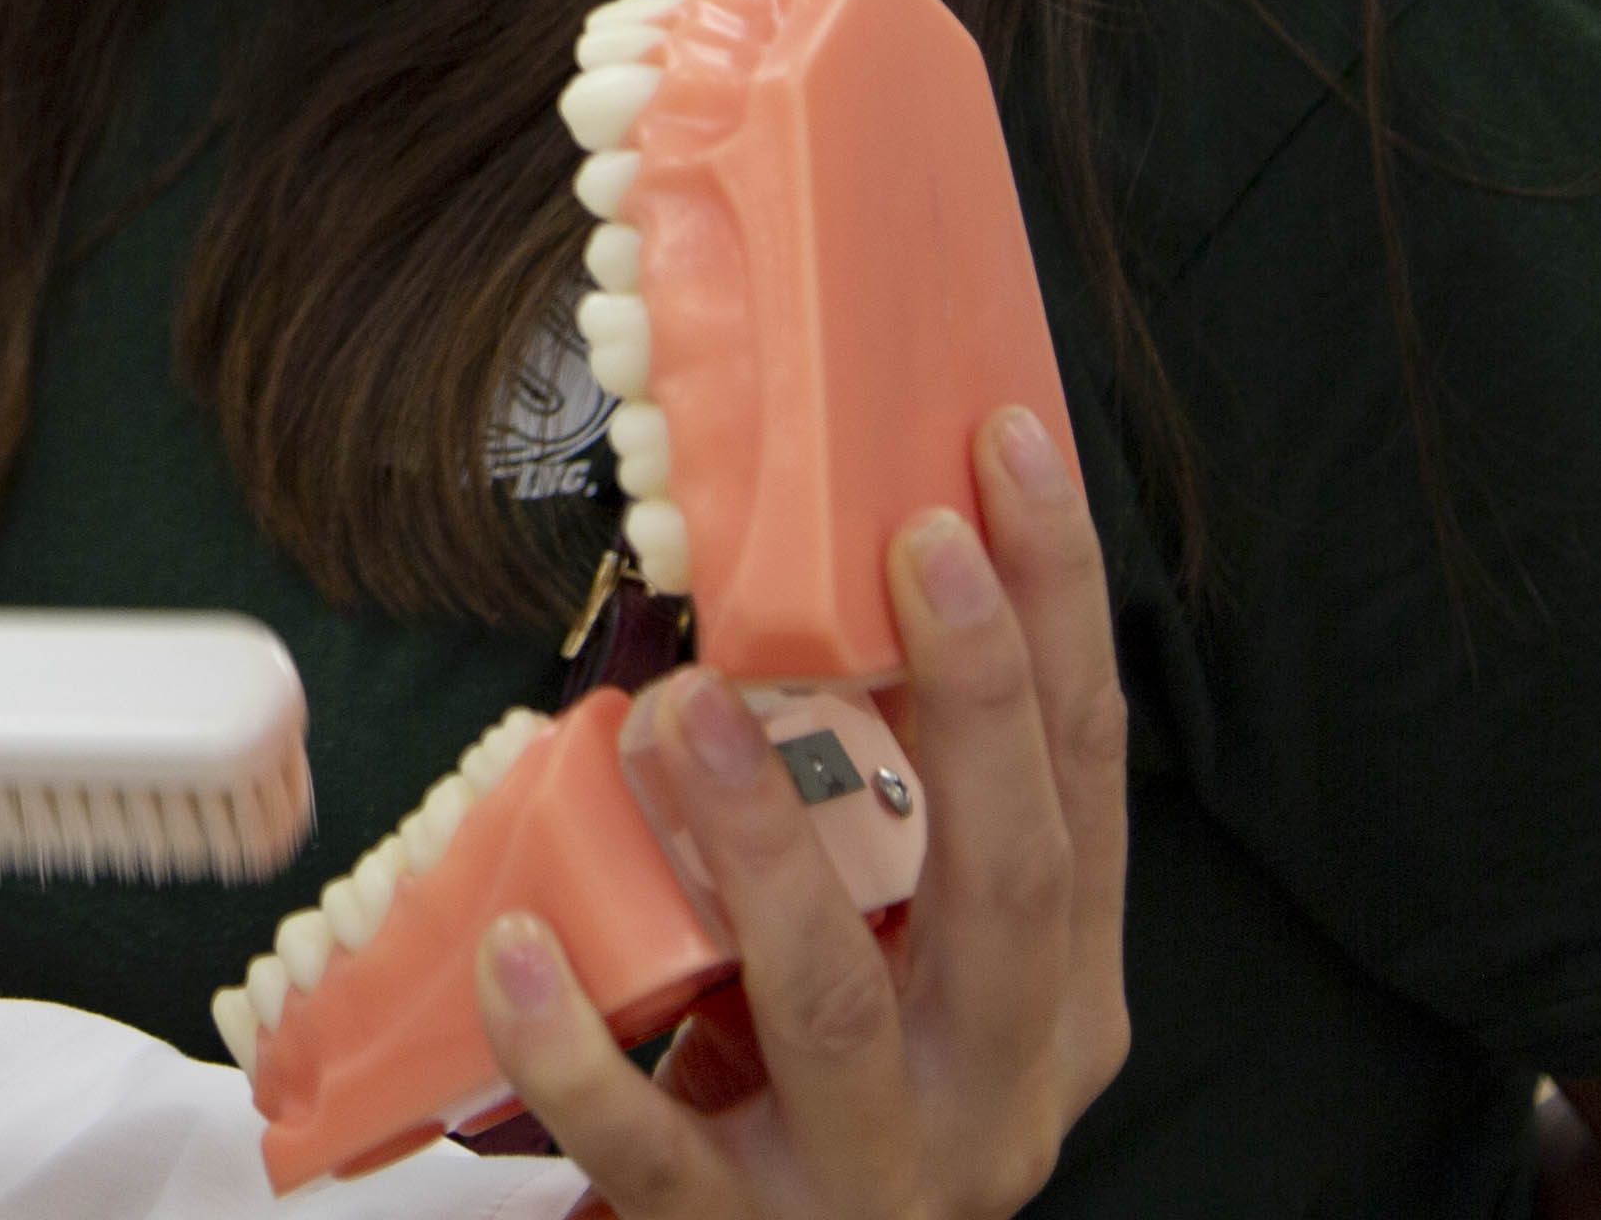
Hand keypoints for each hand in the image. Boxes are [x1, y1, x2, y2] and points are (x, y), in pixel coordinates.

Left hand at [468, 405, 1131, 1217]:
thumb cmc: (818, 1095)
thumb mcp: (894, 961)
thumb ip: (882, 820)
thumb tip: (810, 582)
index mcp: (1056, 1004)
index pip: (1083, 787)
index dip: (1059, 618)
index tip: (1009, 453)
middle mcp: (996, 1093)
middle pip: (1013, 887)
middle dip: (975, 705)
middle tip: (912, 540)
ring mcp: (875, 1180)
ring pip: (835, 1007)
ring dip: (764, 847)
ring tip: (685, 710)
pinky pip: (653, 1148)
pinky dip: (579, 1048)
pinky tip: (517, 945)